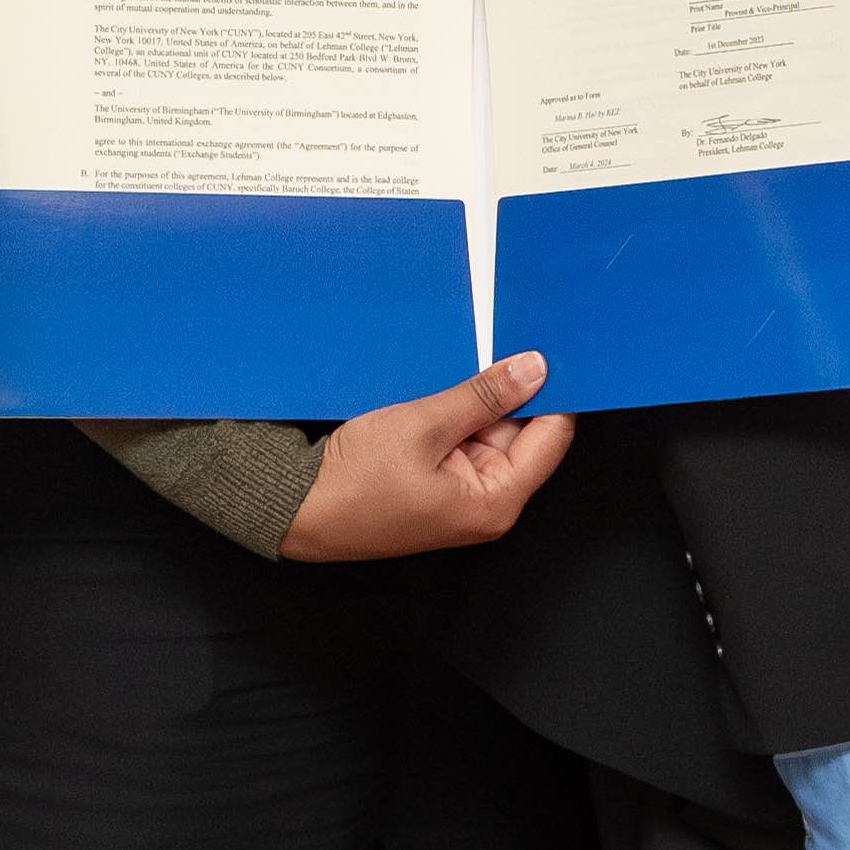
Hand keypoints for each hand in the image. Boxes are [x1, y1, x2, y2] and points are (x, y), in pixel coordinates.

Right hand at [280, 352, 572, 560]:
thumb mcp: (423, 426)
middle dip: (513, 391)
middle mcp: (488, 503)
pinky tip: (443, 386)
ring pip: (490, 431)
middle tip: (501, 343)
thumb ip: (484, 397)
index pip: (552, 437)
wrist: (294, 506)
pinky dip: (457, 413)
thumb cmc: (352, 483)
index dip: (554, 392)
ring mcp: (463, 494)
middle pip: (522, 433)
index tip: (551, 350)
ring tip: (462, 362)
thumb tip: (534, 370)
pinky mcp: (441, 484)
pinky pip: (463, 439)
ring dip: (479, 399)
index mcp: (496, 502)